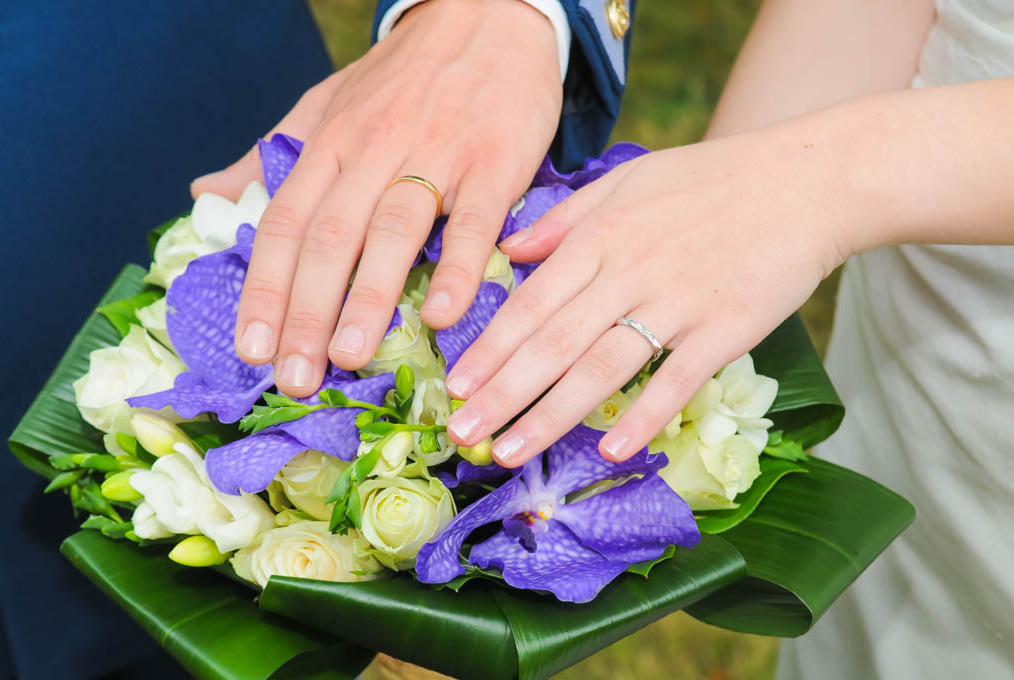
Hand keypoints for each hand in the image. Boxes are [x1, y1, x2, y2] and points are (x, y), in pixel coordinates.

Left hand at [192, 0, 561, 396]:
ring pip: (391, 231)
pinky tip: (442, 316)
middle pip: (329, 238)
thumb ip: (273, 153)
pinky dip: (457, 270)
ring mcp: (434, 155)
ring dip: (368, 298)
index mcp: (330, 143)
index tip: (251, 349)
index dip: (264, 288)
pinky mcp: (493, 163)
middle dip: (306, 312)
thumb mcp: (328, 103)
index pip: (285, 223)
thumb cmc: (405, 76)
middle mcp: (372, 150)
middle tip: (296, 377)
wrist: (488, 16)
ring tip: (349, 356)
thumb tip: (207, 191)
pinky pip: (471, 222)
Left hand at [445, 121, 851, 465]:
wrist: (807, 180)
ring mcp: (679, 302)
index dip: (490, 348)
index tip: (454, 386)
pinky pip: (676, 380)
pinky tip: (609, 450)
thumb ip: (566, 218)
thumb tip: (510, 248)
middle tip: (463, 434)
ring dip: (552, 415)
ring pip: (602, 367)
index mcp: (601, 237)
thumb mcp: (629, 180)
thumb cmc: (711, 180)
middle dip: (502, 393)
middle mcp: (630, 272)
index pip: (531, 302)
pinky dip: (643, 416)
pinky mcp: (726, 329)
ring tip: (511, 452)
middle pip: (554, 342)